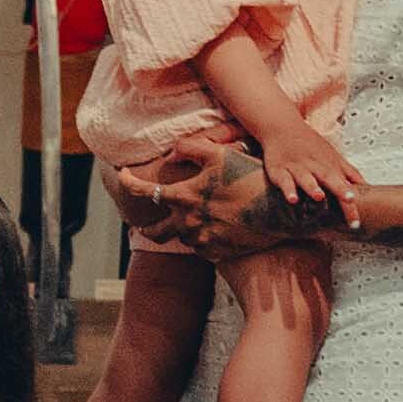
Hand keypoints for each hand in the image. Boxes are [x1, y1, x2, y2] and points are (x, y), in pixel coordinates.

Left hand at [109, 146, 300, 259]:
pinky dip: (201, 238)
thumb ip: (190, 148)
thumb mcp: (220, 153)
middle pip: (155, 232)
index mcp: (184, 197)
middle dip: (146, 227)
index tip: (122, 175)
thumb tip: (170, 153)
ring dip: (182, 228)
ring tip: (190, 220)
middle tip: (141, 225)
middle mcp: (188, 223)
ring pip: (182, 238)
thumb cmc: (250, 177)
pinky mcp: (218, 252)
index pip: (144, 192)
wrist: (280, 210)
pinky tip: (211, 229)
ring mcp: (203, 240)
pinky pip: (201, 248)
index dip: (128, 182)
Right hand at [250, 115, 366, 225]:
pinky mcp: (280, 170)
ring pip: (306, 179)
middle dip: (340, 191)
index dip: (352, 201)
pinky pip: (284, 181)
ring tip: (319, 198)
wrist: (283, 126)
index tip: (357, 219)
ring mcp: (298, 168)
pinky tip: (292, 199)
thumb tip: (367, 187)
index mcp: (330, 167)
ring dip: (313, 188)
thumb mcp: (332, 156)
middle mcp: (315, 167)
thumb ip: (349, 172)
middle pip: (330, 180)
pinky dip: (288, 189)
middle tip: (350, 201)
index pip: (345, 186)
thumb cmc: (310, 145)